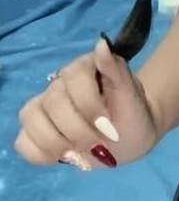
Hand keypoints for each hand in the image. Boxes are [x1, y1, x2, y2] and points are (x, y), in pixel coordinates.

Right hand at [14, 36, 159, 171]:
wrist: (130, 136)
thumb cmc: (132, 115)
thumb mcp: (133, 97)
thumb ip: (117, 71)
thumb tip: (101, 44)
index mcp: (84, 68)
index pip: (74, 76)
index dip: (89, 104)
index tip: (107, 124)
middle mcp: (59, 84)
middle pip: (54, 102)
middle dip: (79, 130)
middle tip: (99, 143)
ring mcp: (44, 107)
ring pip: (31, 118)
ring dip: (58, 143)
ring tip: (81, 152)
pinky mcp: (36, 131)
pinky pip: (23, 142)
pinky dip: (41, 154)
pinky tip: (65, 156)